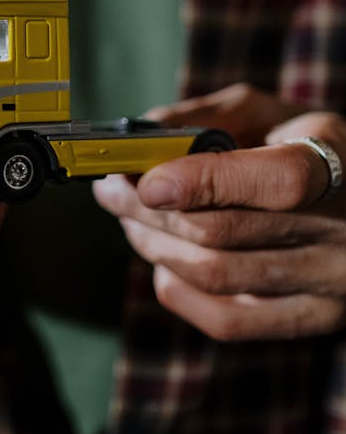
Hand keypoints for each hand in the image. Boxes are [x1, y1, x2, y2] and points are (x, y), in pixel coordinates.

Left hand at [93, 84, 345, 340]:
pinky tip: (162, 262)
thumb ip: (209, 115)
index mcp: (337, 164)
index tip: (147, 182)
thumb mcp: (272, 112)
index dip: (203, 182)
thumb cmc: (305, 145)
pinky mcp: (314, 319)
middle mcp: (343, 231)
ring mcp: (331, 284)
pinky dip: (180, 292)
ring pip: (217, 276)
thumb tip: (143, 133)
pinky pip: (229, 321)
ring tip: (128, 219)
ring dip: (154, 246)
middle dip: (150, 212)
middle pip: (225, 233)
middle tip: (111, 191)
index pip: (277, 182)